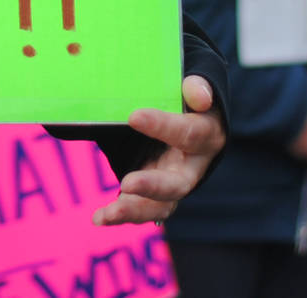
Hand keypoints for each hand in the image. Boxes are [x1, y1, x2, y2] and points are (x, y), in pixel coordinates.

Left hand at [93, 75, 225, 224]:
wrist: (192, 120)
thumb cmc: (188, 101)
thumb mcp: (195, 89)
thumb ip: (197, 88)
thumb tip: (199, 94)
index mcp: (207, 135)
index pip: (189, 134)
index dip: (164, 126)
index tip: (134, 116)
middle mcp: (194, 167)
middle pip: (177, 184)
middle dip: (152, 186)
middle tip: (127, 183)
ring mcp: (175, 184)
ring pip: (160, 206)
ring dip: (133, 210)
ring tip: (105, 214)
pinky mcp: (158, 194)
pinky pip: (143, 209)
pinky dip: (122, 215)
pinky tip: (99, 217)